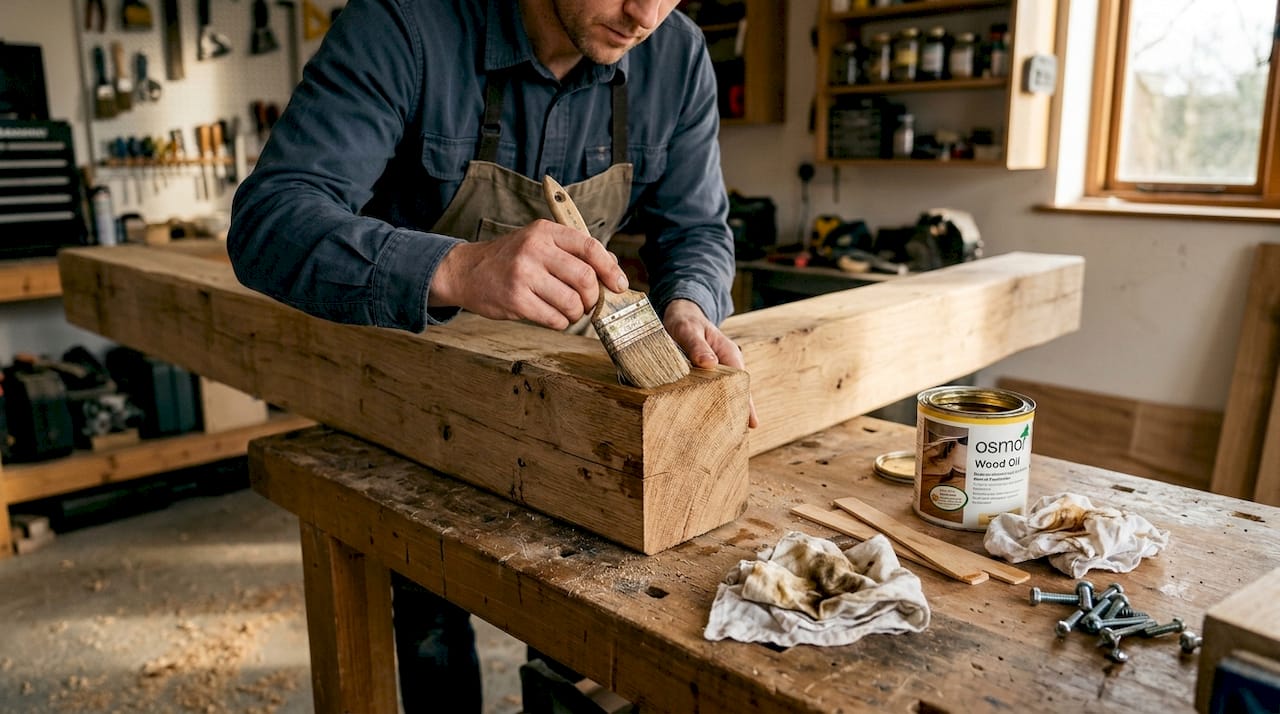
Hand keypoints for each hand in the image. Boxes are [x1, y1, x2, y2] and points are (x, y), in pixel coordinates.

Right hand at [430, 220, 628, 329]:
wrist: (467, 271)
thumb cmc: (511, 259)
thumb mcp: (539, 242)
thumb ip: (573, 252)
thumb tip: (613, 271)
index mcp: (545, 231)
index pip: (589, 247)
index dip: (610, 269)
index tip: (619, 285)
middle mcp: (534, 249)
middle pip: (585, 278)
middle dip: (593, 297)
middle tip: (587, 303)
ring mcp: (523, 275)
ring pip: (572, 303)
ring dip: (576, 313)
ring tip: (567, 310)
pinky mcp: (515, 300)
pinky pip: (554, 319)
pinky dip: (560, 322)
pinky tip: (551, 315)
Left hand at [662, 299, 758, 428]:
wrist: (679, 315)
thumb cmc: (685, 321)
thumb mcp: (688, 329)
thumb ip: (696, 345)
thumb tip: (709, 364)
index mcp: (729, 355)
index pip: (742, 384)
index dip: (747, 404)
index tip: (752, 424)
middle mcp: (725, 367)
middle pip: (736, 395)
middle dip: (738, 415)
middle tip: (736, 440)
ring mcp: (714, 375)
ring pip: (723, 397)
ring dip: (723, 414)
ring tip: (722, 440)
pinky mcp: (702, 380)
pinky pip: (708, 396)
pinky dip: (708, 408)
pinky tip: (704, 426)